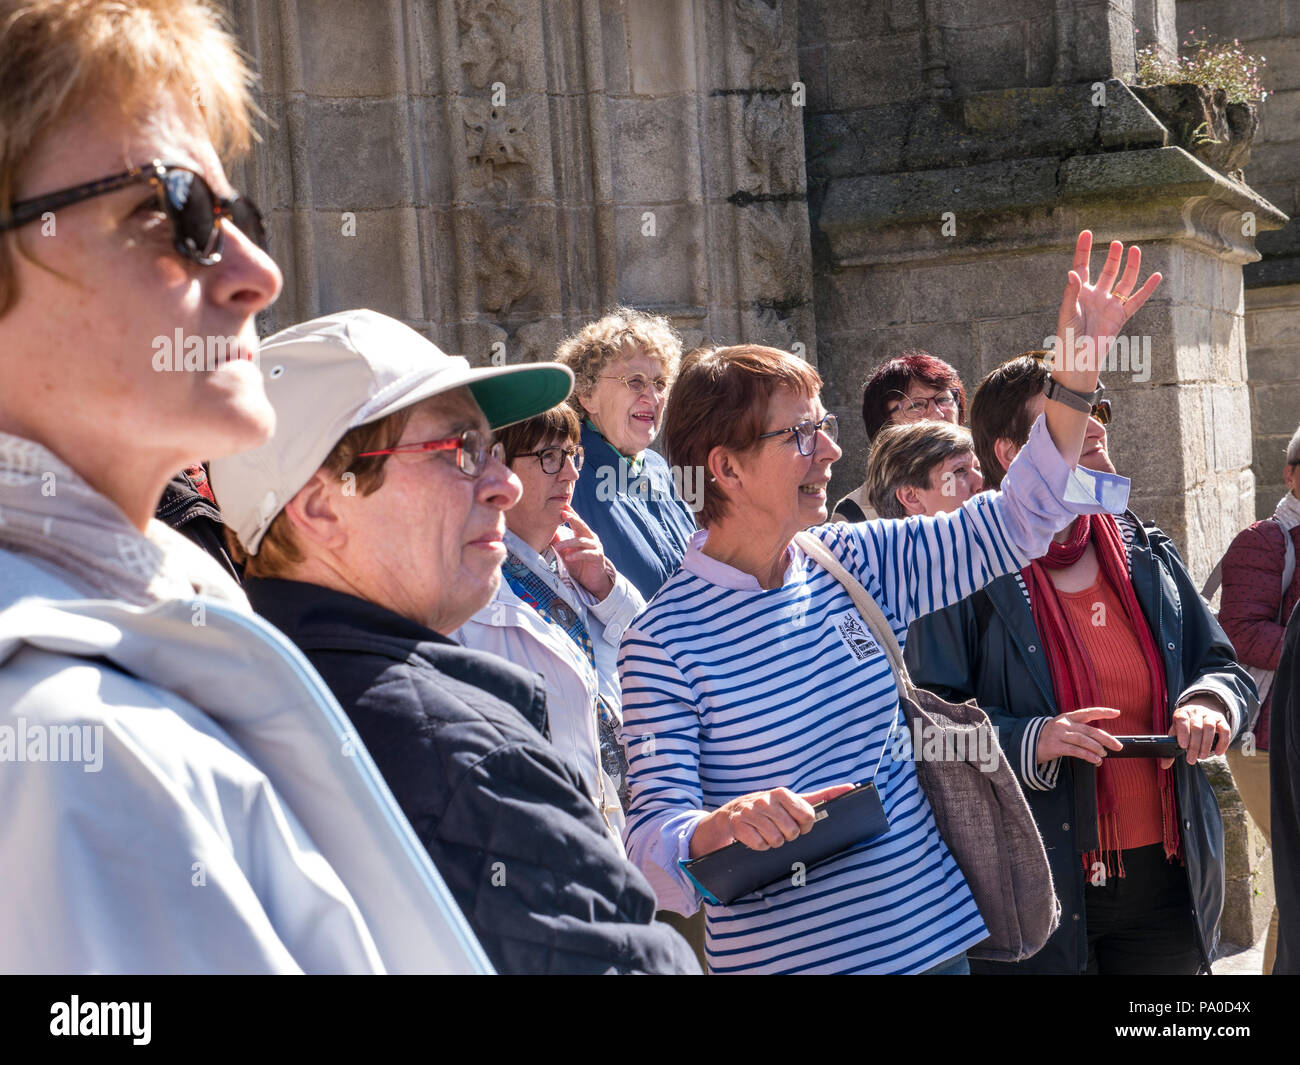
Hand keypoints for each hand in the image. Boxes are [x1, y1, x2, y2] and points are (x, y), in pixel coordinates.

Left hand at [553, 507, 614, 600]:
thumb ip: (558, 542)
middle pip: (582, 526)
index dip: (570, 513)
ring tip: (557, 547)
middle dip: (573, 519)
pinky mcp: (598, 557)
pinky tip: (568, 557)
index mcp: (583, 535)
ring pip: (582, 541)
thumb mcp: (565, 552)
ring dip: (568, 543)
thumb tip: (545, 532)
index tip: (562, 506)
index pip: (576, 522)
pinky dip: (577, 555)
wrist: (591, 581)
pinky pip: (587, 554)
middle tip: (563, 514)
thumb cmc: (578, 565)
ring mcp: (596, 547)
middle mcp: (591, 538)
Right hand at [689, 784, 856, 856]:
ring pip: (775, 840)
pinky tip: (755, 838)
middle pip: (791, 831)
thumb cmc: (770, 810)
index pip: (807, 816)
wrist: (731, 815)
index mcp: (782, 793)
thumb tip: (852, 788)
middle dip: (788, 837)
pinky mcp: (737, 824)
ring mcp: (750, 811)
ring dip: (773, 843)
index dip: (805, 826)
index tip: (799, 825)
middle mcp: (765, 799)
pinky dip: (759, 846)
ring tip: (767, 835)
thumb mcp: (794, 801)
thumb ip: (823, 795)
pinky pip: (758, 844)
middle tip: (780, 831)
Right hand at [1035, 707, 1123, 765]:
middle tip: (1118, 746)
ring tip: (1104, 754)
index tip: (1117, 712)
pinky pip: (1075, 751)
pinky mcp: (1055, 746)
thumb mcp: (1063, 728)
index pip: (1088, 712)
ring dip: (1097, 748)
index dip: (1103, 712)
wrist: (1026, 744)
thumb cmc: (1049, 737)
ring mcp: (1059, 734)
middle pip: (1089, 730)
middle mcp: (1064, 724)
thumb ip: (1079, 731)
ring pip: (1083, 740)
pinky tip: (1095, 760)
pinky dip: (1088, 756)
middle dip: (1106, 738)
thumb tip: (1100, 741)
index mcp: (1067, 717)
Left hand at [1052, 230, 1161, 394]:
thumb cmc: (1068, 336)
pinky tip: (1157, 276)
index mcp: (1080, 292)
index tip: (1086, 233)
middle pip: (1107, 271)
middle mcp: (1096, 296)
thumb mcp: (1067, 312)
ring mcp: (1110, 305)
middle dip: (1112, 257)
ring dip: (1130, 267)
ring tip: (1135, 249)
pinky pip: (1137, 300)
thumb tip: (1073, 272)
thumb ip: (1071, 293)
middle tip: (1116, 243)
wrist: (1079, 358)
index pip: (1082, 266)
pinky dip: (1148, 289)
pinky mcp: (1121, 316)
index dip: (1083, 250)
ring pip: (1124, 281)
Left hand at [1160, 698, 1230, 767]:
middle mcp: (1196, 712)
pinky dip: (1222, 743)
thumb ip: (1170, 747)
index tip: (1183, 746)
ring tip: (1201, 757)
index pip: (1182, 720)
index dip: (1183, 733)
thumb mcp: (1176, 732)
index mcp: (1182, 713)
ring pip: (1209, 728)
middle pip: (1196, 727)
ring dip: (1206, 744)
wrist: (1201, 711)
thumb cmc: (1185, 725)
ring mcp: (1210, 715)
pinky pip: (1225, 730)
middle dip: (1194, 745)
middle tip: (1191, 759)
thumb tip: (1164, 765)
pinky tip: (1218, 753)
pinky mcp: (1222, 721)